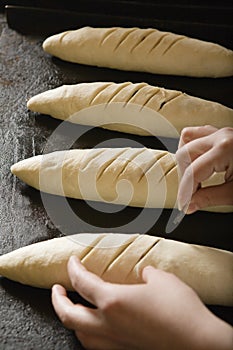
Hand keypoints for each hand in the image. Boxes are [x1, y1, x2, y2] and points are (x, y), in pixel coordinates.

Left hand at [52, 256, 231, 349]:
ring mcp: (115, 342)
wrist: (199, 343)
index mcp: (113, 301)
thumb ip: (146, 273)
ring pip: (80, 335)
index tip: (72, 262)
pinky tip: (97, 329)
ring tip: (73, 309)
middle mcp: (108, 324)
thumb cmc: (180, 310)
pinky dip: (88, 335)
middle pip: (69, 314)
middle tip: (57, 289)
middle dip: (58, 300)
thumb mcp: (161, 279)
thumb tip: (143, 275)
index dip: (73, 268)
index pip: (82, 282)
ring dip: (72, 320)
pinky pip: (97, 345)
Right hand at [176, 126, 232, 213]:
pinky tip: (198, 162)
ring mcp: (221, 132)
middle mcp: (220, 136)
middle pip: (185, 154)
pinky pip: (198, 134)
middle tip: (192, 196)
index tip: (184, 205)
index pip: (193, 172)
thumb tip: (190, 205)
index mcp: (224, 148)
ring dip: (186, 161)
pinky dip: (192, 147)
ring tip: (195, 179)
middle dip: (185, 178)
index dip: (185, 192)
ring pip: (187, 140)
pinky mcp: (222, 133)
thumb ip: (209, 198)